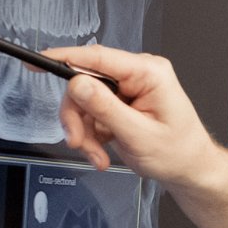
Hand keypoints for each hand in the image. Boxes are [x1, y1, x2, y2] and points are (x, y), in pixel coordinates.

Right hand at [47, 44, 219, 184]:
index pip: (98, 57)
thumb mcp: (139, 134)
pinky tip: (102, 152)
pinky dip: (90, 136)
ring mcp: (128, 89)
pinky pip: (90, 114)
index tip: (38, 61)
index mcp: (148, 73)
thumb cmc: (178, 153)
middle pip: (84, 83)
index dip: (64, 58)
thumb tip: (77, 83)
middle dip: (77, 117)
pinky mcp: (120, 104)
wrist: (189, 170)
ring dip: (83, 132)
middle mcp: (137, 75)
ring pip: (83, 102)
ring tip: (97, 156)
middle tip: (78, 142)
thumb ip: (106, 108)